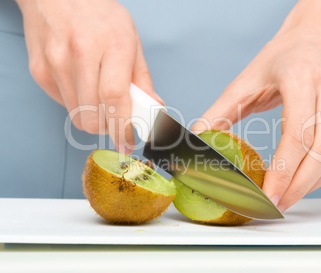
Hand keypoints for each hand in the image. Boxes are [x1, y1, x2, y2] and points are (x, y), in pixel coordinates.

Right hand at [16, 0, 162, 154]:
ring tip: (99, 97)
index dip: (122, 127)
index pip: (115, 98)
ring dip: (93, 116)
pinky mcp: (40, 71)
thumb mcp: (131, 41)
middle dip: (108, 127)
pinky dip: (77, 104)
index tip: (127, 143)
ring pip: (76, 115)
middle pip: (92, 115)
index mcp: (111, 45)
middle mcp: (79, 54)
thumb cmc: (99, 15)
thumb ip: (142, 78)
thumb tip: (153, 108)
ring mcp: (55, 63)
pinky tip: (82, 85)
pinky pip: (62, 104)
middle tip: (116, 120)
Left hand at [192, 0, 320, 211]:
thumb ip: (221, 110)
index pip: (298, 136)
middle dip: (297, 188)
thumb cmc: (288, 55)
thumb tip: (198, 139)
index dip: (283, 173)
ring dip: (315, 184)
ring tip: (291, 191)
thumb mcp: (249, 77)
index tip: (267, 197)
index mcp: (303, 80)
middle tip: (275, 204)